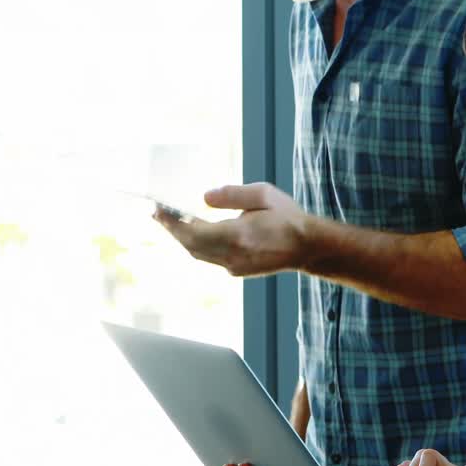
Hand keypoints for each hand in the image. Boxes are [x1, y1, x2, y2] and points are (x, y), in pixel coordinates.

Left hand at [155, 183, 311, 276]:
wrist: (308, 247)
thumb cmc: (287, 217)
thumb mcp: (262, 195)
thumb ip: (231, 195)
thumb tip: (204, 199)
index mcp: (239, 235)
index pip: (195, 231)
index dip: (173, 222)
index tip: (158, 210)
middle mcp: (233, 255)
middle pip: (191, 246)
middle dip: (172, 230)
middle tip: (158, 213)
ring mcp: (234, 266)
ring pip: (198, 254)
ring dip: (182, 238)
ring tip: (169, 221)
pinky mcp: (238, 270)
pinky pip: (209, 258)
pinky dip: (196, 245)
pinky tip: (193, 232)